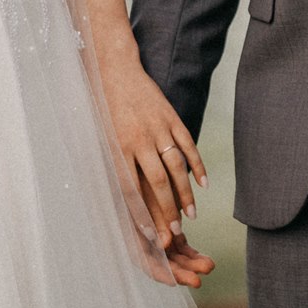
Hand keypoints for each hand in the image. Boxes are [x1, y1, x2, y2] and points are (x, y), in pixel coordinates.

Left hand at [98, 57, 206, 246]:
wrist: (115, 72)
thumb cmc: (105, 111)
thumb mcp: (103, 139)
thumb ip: (115, 166)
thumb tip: (125, 200)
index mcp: (117, 148)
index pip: (131, 188)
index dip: (142, 214)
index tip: (150, 236)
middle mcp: (138, 139)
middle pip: (157, 182)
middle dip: (167, 211)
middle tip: (176, 233)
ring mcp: (158, 128)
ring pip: (175, 166)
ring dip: (185, 193)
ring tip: (192, 215)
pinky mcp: (171, 117)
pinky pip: (188, 145)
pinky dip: (197, 165)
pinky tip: (204, 183)